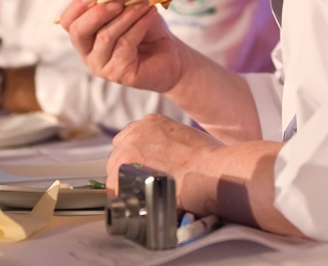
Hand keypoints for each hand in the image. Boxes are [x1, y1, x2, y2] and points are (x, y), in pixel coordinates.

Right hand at [58, 0, 187, 93]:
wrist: (170, 53)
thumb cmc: (145, 28)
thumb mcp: (125, 8)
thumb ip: (109, 0)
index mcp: (85, 35)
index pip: (68, 22)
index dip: (76, 7)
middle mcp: (88, 53)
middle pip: (78, 32)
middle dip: (97, 13)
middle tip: (117, 2)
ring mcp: (101, 66)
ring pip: (105, 36)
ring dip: (126, 16)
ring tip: (144, 4)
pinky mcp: (119, 74)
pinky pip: (124, 45)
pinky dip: (138, 26)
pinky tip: (150, 15)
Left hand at [107, 115, 299, 236]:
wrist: (213, 172)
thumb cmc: (212, 161)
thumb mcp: (187, 138)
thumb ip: (168, 144)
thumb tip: (165, 161)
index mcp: (151, 122)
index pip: (130, 139)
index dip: (136, 157)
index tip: (143, 169)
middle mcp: (136, 132)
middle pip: (120, 155)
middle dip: (129, 171)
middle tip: (145, 187)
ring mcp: (128, 150)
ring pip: (114, 171)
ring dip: (126, 185)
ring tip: (145, 197)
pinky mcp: (126, 171)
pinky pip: (114, 189)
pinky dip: (125, 198)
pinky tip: (140, 204)